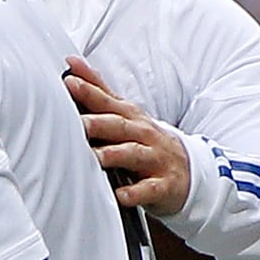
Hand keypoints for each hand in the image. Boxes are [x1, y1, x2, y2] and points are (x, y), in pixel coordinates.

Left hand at [65, 55, 189, 215]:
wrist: (190, 170)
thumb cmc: (148, 140)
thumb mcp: (127, 114)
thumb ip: (100, 90)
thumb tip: (73, 64)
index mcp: (131, 117)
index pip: (108, 101)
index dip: (90, 91)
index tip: (70, 82)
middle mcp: (143, 135)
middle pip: (120, 126)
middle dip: (99, 123)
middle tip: (78, 123)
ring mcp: (155, 159)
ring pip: (134, 154)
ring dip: (116, 154)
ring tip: (98, 156)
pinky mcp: (163, 185)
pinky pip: (149, 189)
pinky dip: (136, 192)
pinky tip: (122, 195)